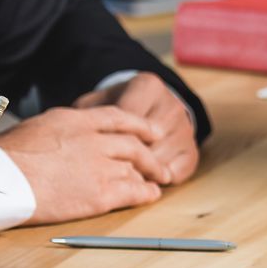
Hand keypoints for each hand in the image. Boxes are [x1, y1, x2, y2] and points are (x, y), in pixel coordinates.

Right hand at [0, 105, 172, 224]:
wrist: (3, 181)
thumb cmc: (7, 157)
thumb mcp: (37, 127)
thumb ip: (62, 130)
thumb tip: (65, 135)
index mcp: (77, 120)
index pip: (119, 117)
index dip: (141, 124)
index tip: (154, 131)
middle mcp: (95, 141)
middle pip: (134, 146)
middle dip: (151, 155)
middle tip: (160, 164)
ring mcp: (100, 167)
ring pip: (135, 169)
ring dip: (149, 176)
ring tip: (157, 181)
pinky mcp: (101, 194)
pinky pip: (133, 191)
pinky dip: (145, 193)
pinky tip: (150, 195)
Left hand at [74, 71, 198, 185]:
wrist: (149, 108)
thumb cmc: (115, 107)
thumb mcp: (98, 102)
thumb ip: (87, 113)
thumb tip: (74, 133)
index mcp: (148, 86)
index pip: (127, 117)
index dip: (108, 139)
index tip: (90, 153)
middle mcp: (172, 105)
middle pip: (145, 142)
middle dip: (122, 160)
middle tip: (102, 172)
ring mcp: (185, 130)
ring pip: (159, 161)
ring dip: (138, 174)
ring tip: (119, 179)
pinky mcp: (191, 152)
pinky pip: (175, 174)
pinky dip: (156, 181)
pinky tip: (140, 179)